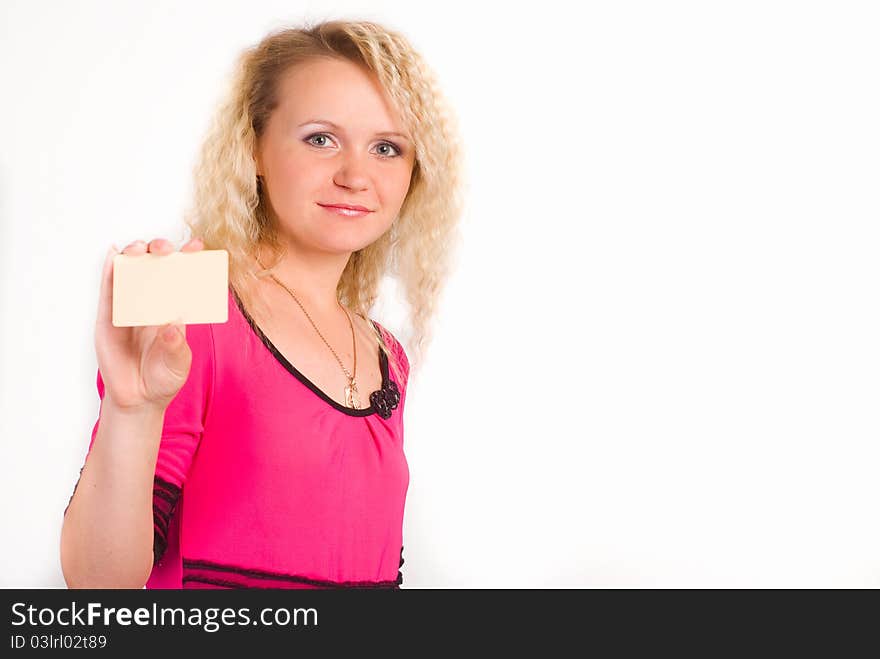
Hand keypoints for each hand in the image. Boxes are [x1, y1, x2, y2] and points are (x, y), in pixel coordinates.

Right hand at [94, 237, 204, 411]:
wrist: (137, 398)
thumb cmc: (163, 379)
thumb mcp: (177, 365)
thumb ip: (176, 347)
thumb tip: (172, 326)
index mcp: (175, 311)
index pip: (184, 280)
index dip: (189, 260)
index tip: (196, 246)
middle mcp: (153, 304)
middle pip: (156, 268)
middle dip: (160, 252)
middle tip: (164, 249)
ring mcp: (130, 308)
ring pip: (131, 274)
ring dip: (135, 256)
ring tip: (140, 249)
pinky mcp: (109, 317)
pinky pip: (109, 290)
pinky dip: (109, 270)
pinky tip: (113, 255)